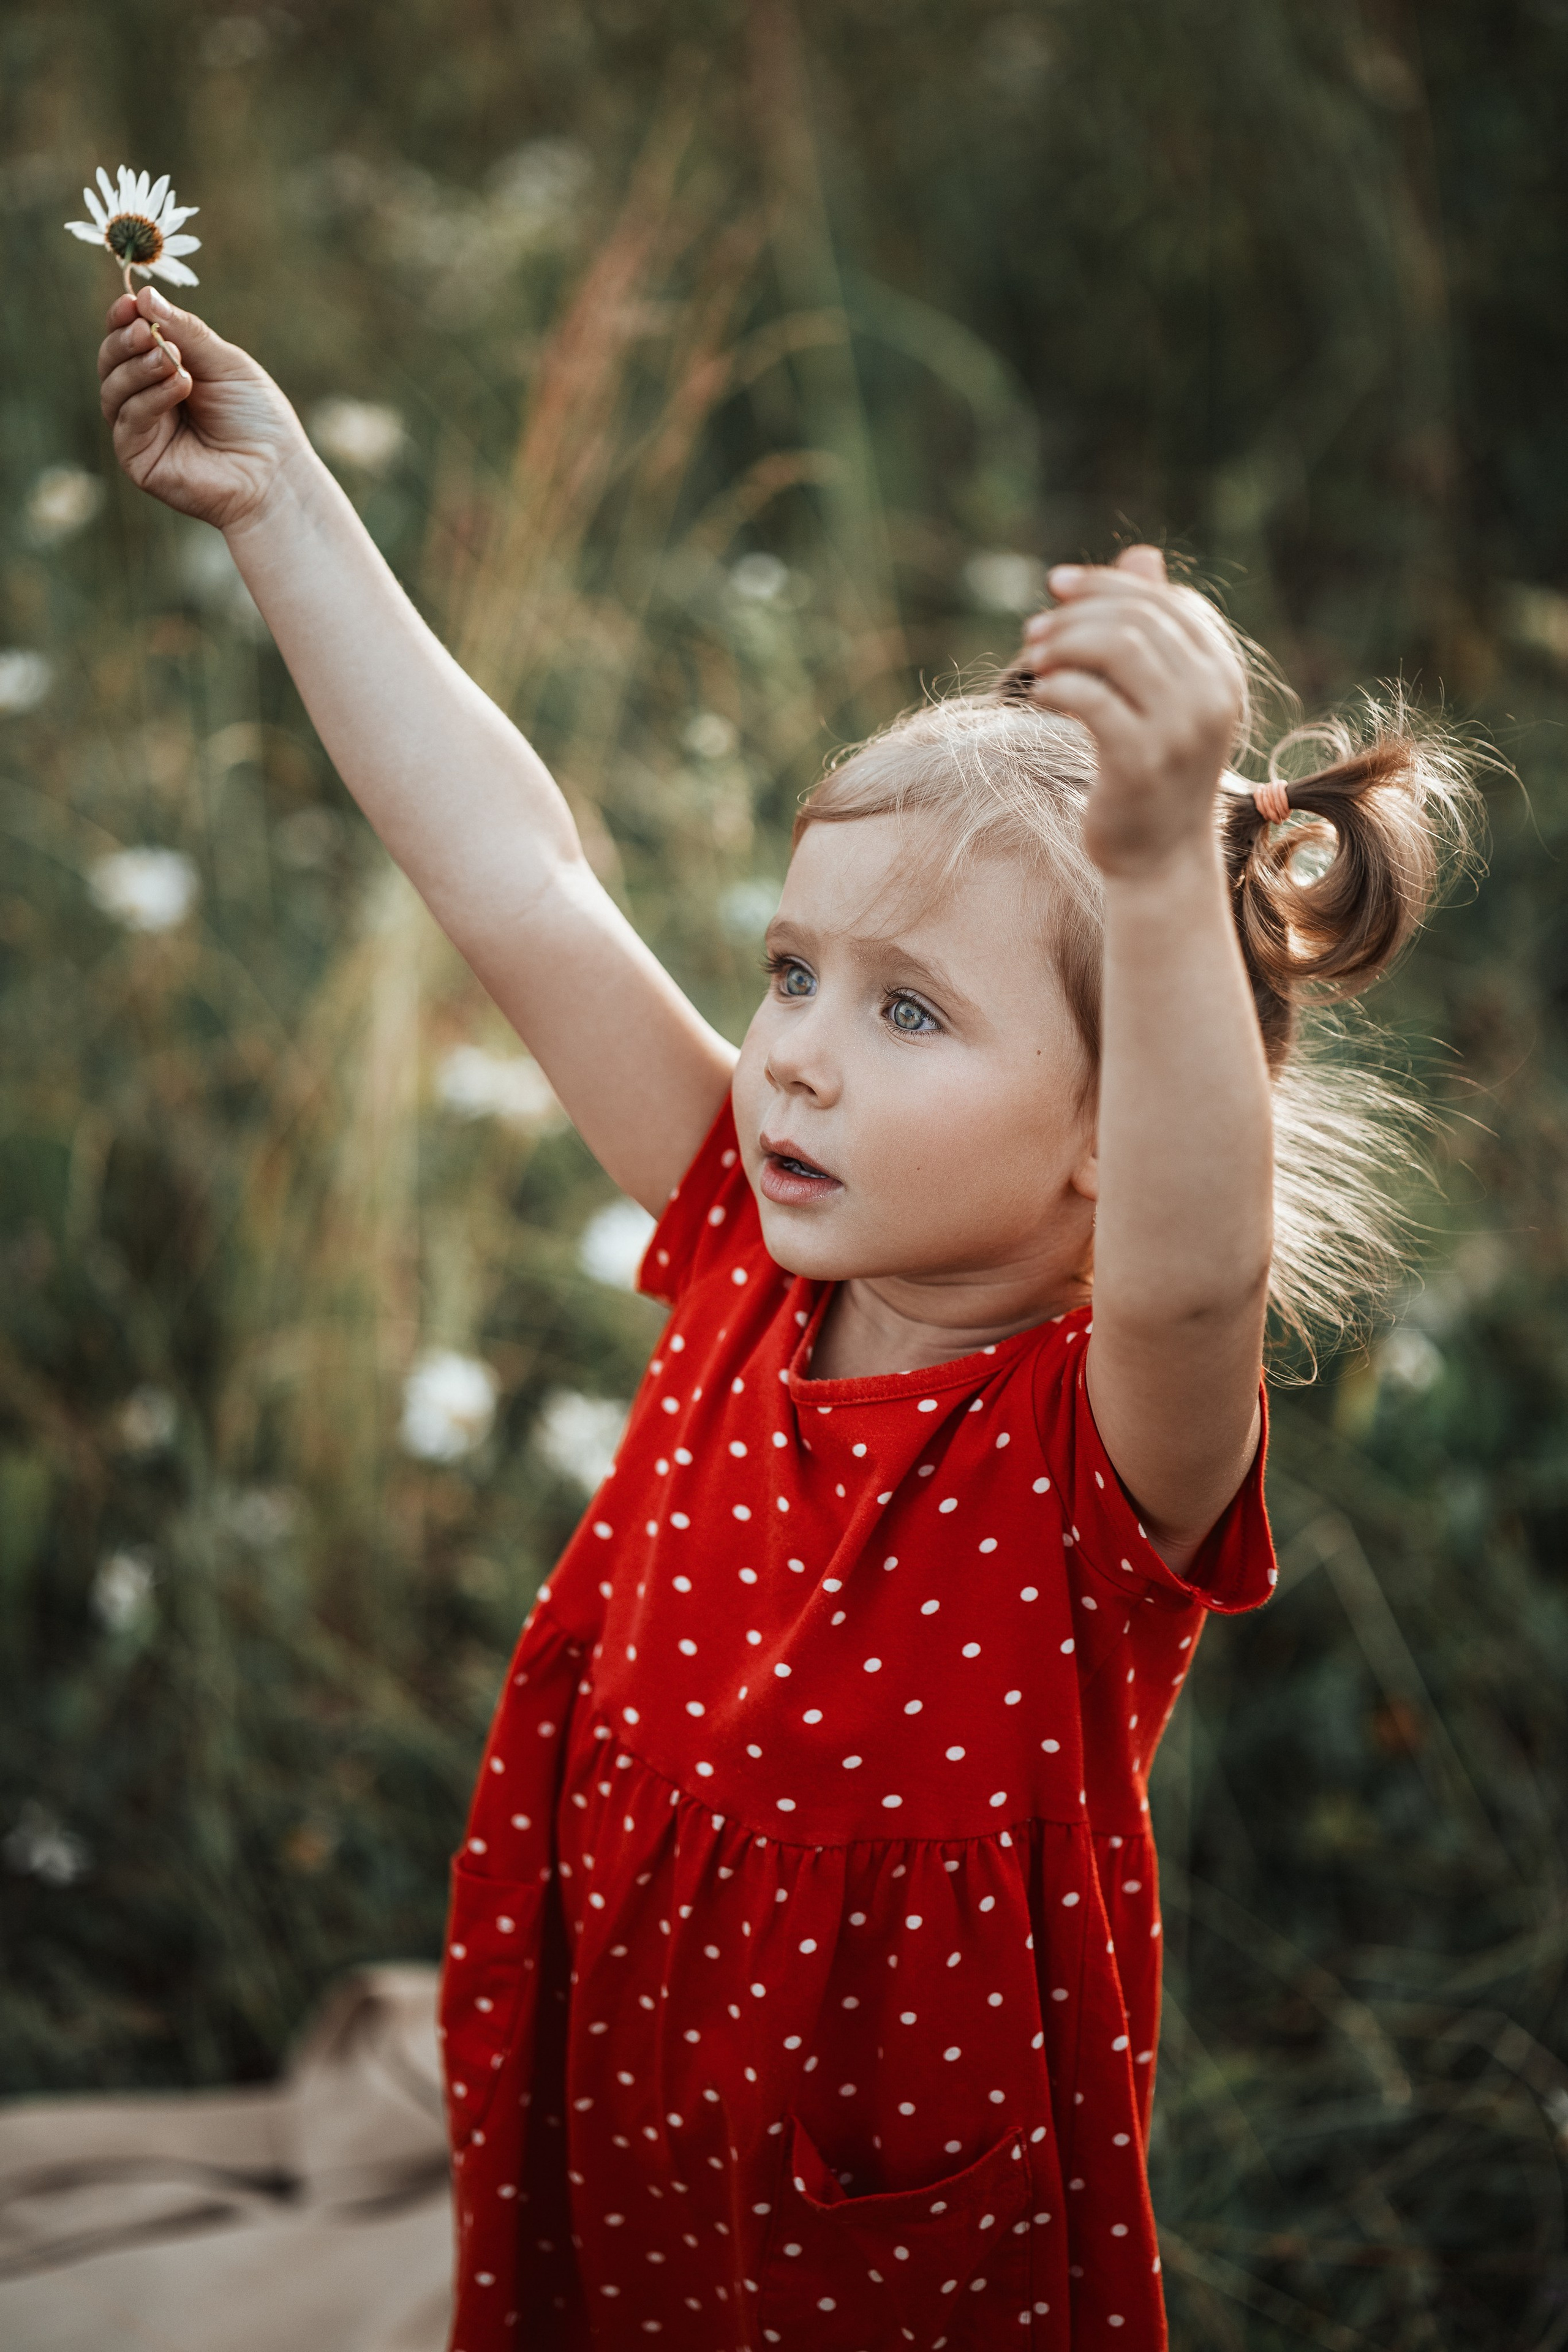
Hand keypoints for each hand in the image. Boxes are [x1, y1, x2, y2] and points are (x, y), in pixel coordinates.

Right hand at [98, 286, 311, 532]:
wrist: (275, 474)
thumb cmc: (257, 419)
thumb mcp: (225, 363)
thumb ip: (185, 331)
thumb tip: (143, 294)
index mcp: (165, 372)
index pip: (128, 340)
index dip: (122, 318)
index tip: (130, 302)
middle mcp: (147, 400)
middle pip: (111, 361)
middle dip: (125, 341)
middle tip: (145, 331)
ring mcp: (140, 431)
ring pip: (113, 388)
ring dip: (139, 367)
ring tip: (173, 361)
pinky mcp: (138, 459)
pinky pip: (128, 420)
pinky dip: (150, 398)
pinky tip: (180, 386)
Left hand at [1020, 546, 1245, 878]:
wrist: (1159, 858)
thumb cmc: (1151, 771)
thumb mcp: (1160, 696)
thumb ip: (1153, 629)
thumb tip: (1142, 554)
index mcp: (1221, 671)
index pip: (1164, 601)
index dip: (1106, 584)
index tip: (1056, 586)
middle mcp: (1211, 695)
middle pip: (1137, 619)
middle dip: (1076, 614)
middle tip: (1033, 631)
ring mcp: (1180, 729)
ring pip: (1116, 649)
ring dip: (1062, 645)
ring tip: (1033, 660)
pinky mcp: (1141, 762)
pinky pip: (1091, 699)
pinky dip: (1057, 686)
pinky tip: (1040, 694)